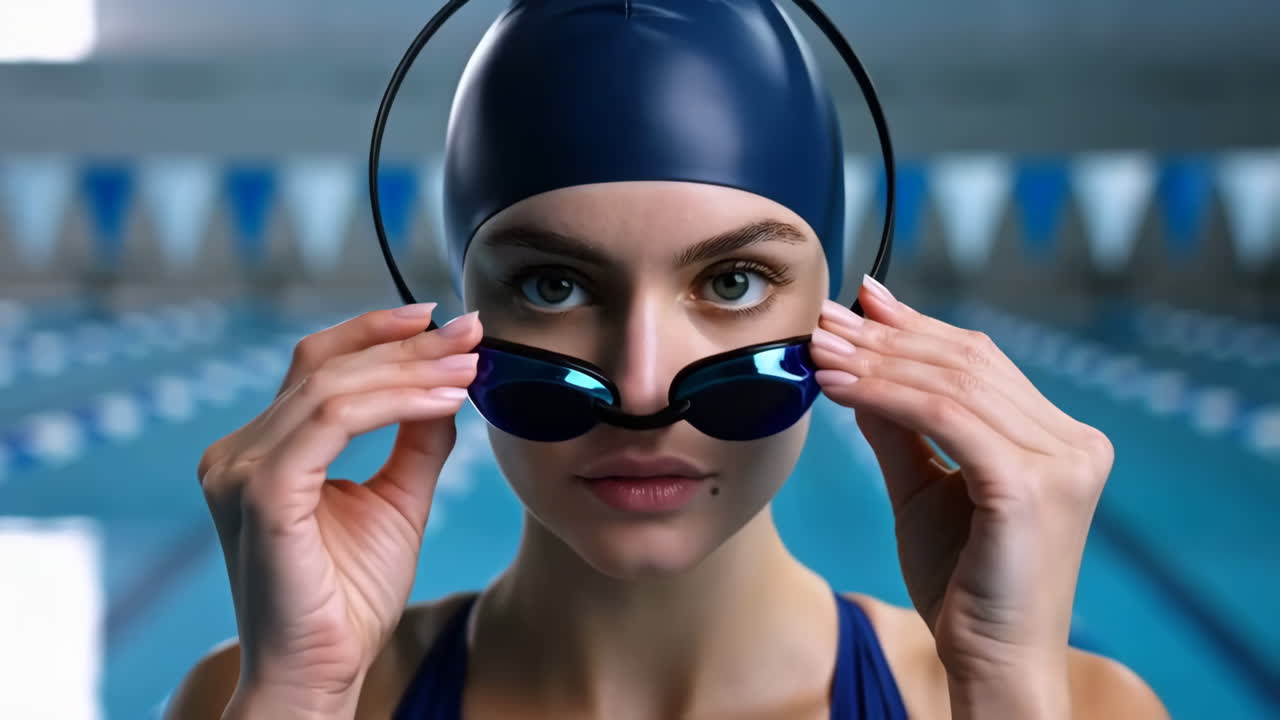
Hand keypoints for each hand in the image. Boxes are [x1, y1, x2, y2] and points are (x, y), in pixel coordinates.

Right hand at [196, 303, 482, 717]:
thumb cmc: (349, 598)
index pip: (319, 368)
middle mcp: (238, 453)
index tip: (447, 323)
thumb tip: (447, 384)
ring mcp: (241, 471)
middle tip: (470, 332)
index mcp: (261, 451)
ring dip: (410, 369)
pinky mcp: (263, 494)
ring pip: (332, 388)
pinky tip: (445, 400)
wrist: (321, 674)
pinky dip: (395, 403)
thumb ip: (415, 440)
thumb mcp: (396, 501)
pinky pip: (335, 422)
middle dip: (406, 344)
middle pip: (326, 367)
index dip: (380, 334)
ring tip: (468, 367)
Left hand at [809, 277, 1113, 716]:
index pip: (981, 361)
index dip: (916, 327)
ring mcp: (1062, 464)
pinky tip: (837, 387)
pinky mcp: (1032, 487)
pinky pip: (945, 418)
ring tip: (820, 350)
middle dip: (886, 337)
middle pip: (967, 363)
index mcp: (1060, 440)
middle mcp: (1074, 444)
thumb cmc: (963, 584)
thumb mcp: (923, 489)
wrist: (992, 663)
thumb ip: (900, 427)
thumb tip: (859, 364)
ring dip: (876, 361)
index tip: (860, 304)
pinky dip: (884, 394)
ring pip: (953, 383)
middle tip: (825, 320)